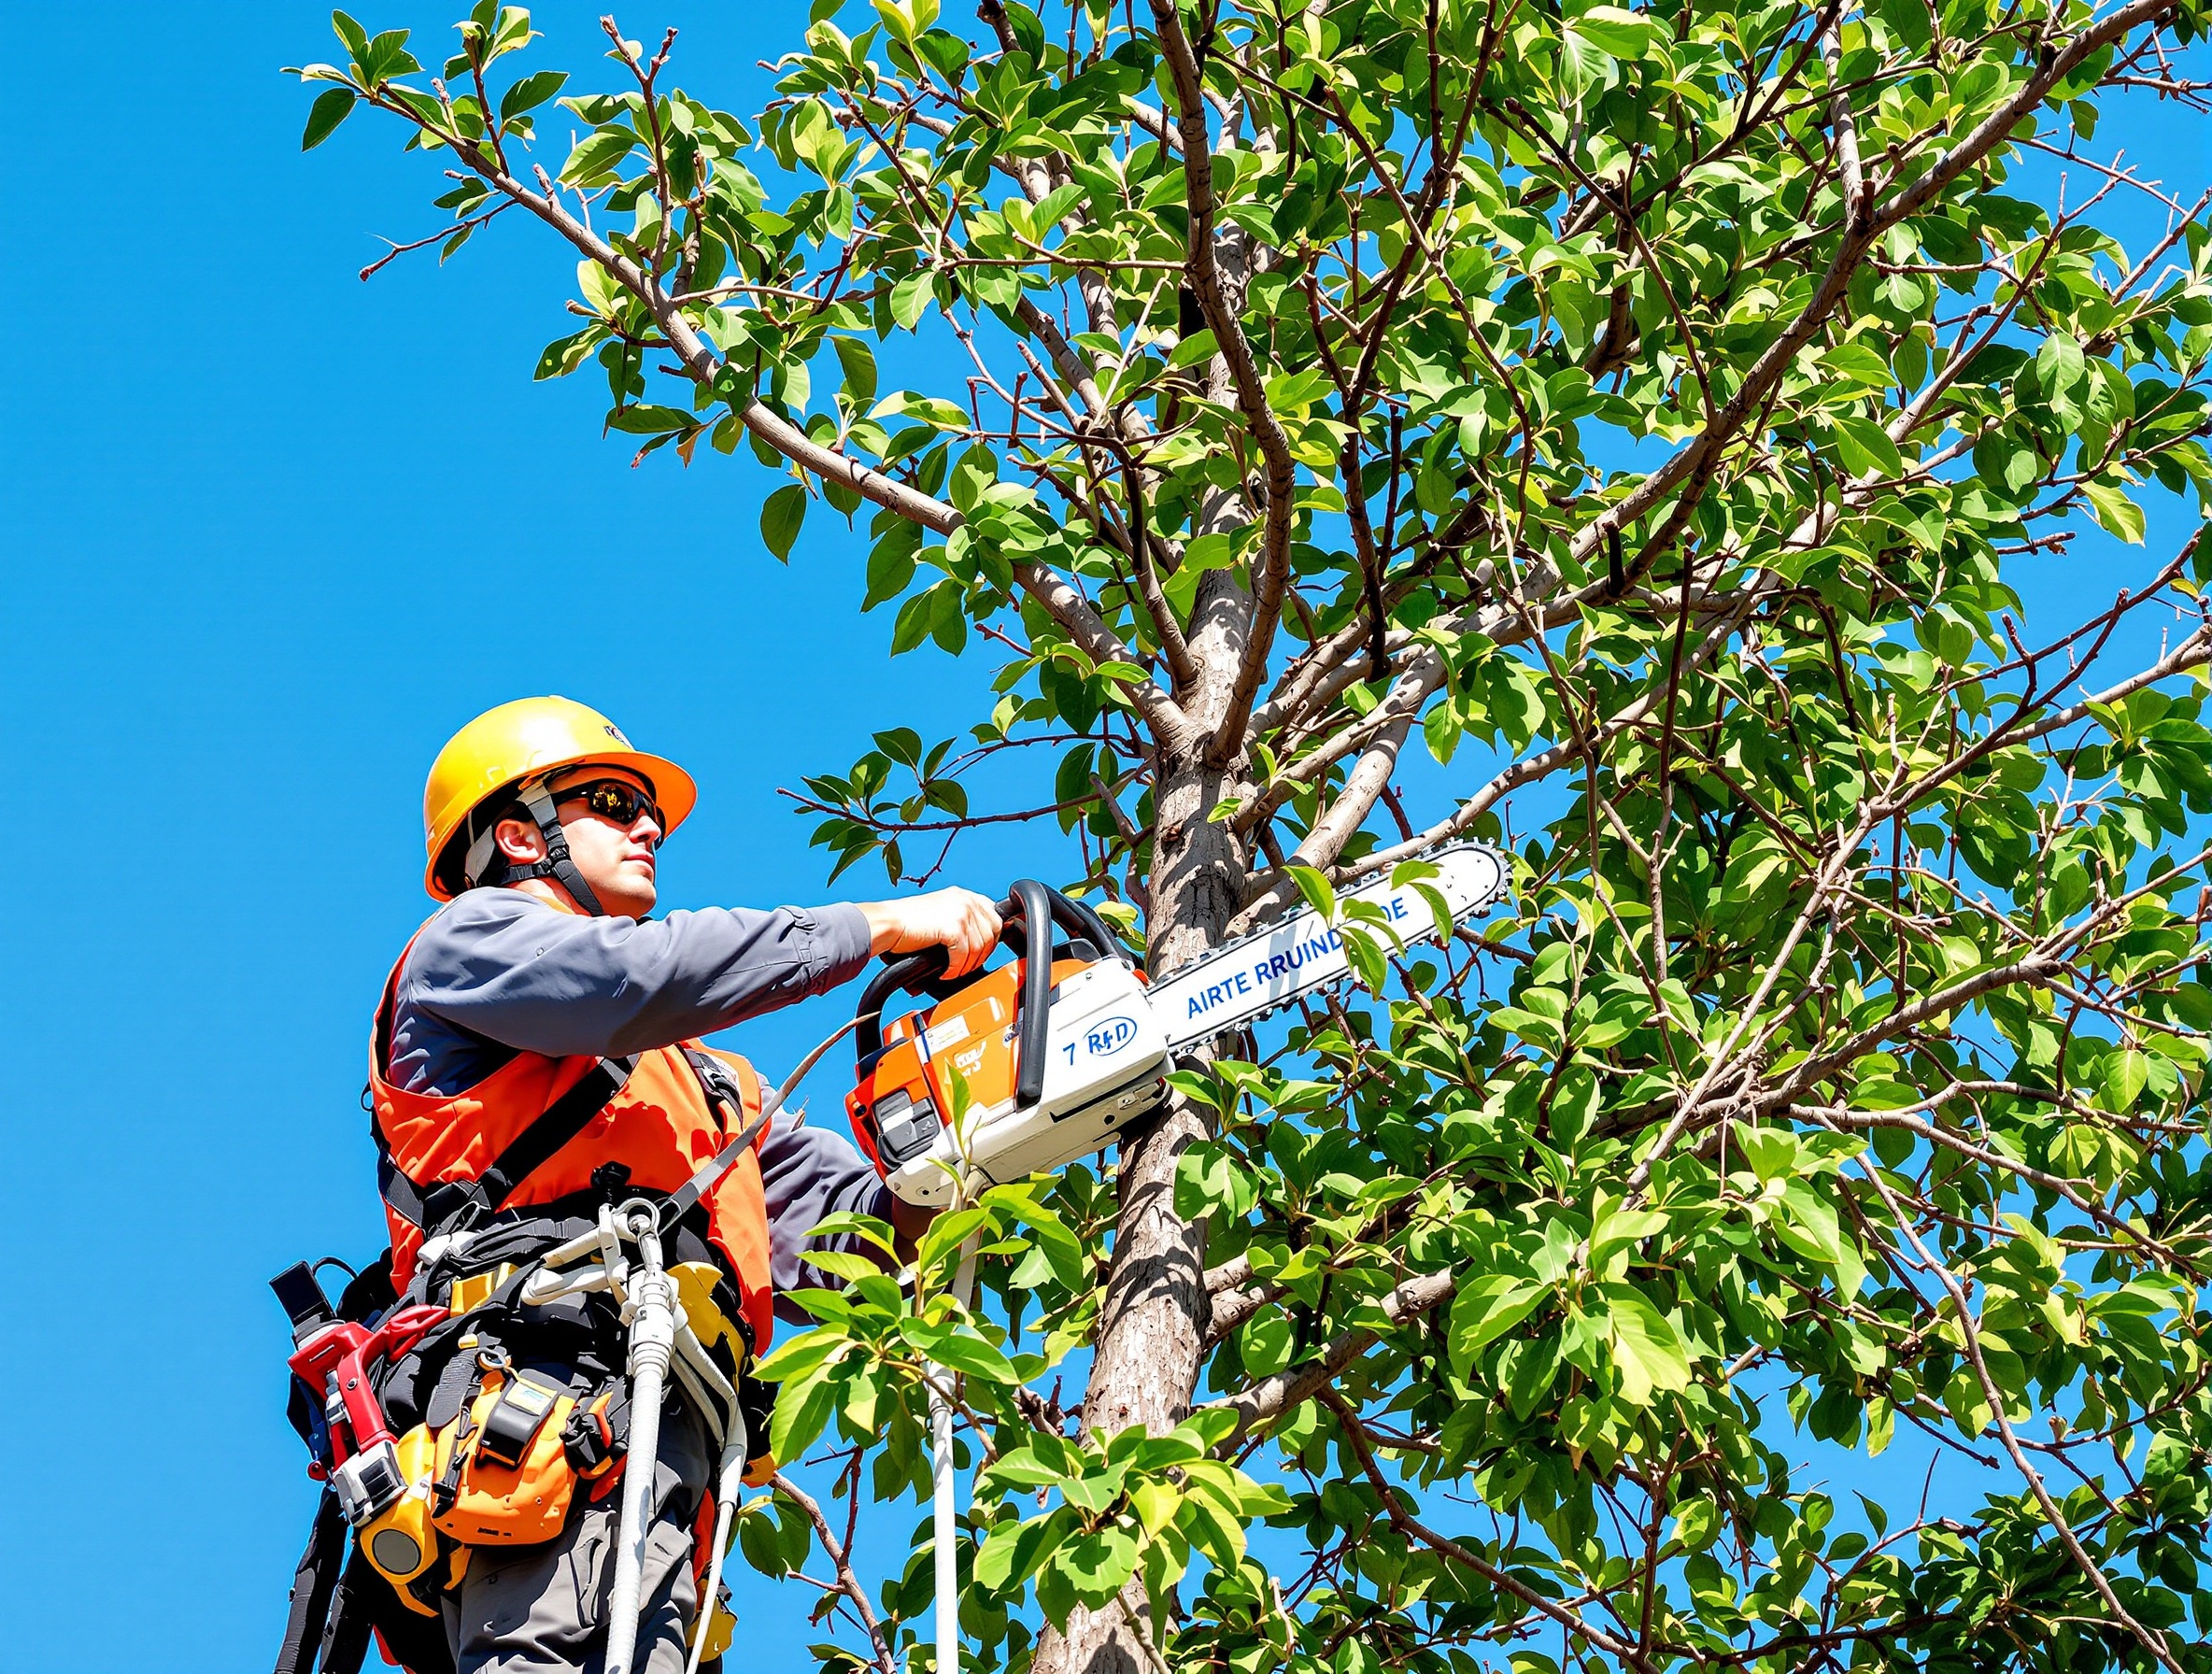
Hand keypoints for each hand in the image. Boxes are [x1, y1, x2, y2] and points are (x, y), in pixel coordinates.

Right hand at [858, 887, 1002, 978]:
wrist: (887, 923)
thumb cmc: (907, 922)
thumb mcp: (941, 913)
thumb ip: (960, 920)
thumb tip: (978, 943)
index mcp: (964, 895)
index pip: (994, 917)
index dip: (990, 939)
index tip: (980, 953)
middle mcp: (966, 900)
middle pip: (992, 933)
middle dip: (982, 955)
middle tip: (967, 966)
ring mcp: (961, 912)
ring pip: (979, 947)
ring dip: (967, 965)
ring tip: (953, 971)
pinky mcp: (953, 927)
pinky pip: (964, 955)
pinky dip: (955, 969)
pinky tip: (946, 972)